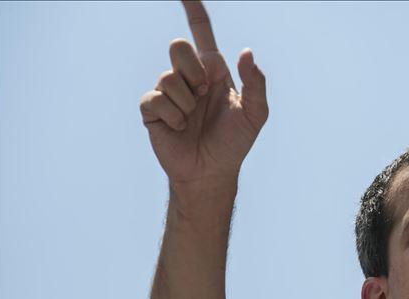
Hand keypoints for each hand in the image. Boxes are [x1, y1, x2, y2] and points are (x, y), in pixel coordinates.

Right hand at [139, 1, 267, 192]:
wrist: (212, 171)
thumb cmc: (234, 142)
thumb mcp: (255, 114)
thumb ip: (256, 83)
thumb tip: (246, 52)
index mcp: (212, 71)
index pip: (200, 32)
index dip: (192, 9)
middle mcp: (188, 77)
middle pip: (177, 47)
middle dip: (193, 71)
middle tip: (204, 95)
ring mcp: (168, 92)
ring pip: (168, 76)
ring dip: (186, 101)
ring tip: (193, 118)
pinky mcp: (152, 110)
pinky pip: (156, 98)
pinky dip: (172, 115)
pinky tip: (180, 128)